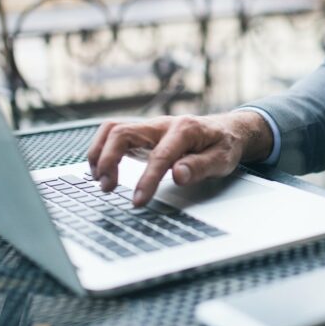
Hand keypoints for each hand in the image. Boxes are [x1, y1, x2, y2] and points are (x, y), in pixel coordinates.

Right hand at [85, 111, 271, 205]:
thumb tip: (178, 175)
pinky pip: (114, 135)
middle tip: (107, 188)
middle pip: (123, 132)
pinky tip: (102, 171)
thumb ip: (201, 166)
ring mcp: (149, 128)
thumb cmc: (223, 145)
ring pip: (112, 129)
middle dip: (109, 160)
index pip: (159, 155)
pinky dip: (102, 151)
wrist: (225, 129)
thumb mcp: (222, 159)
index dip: (147, 179)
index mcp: (184, 129)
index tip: (138, 201)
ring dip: (99, 153)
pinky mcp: (141, 135)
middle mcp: (161, 124)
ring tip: (99, 180)